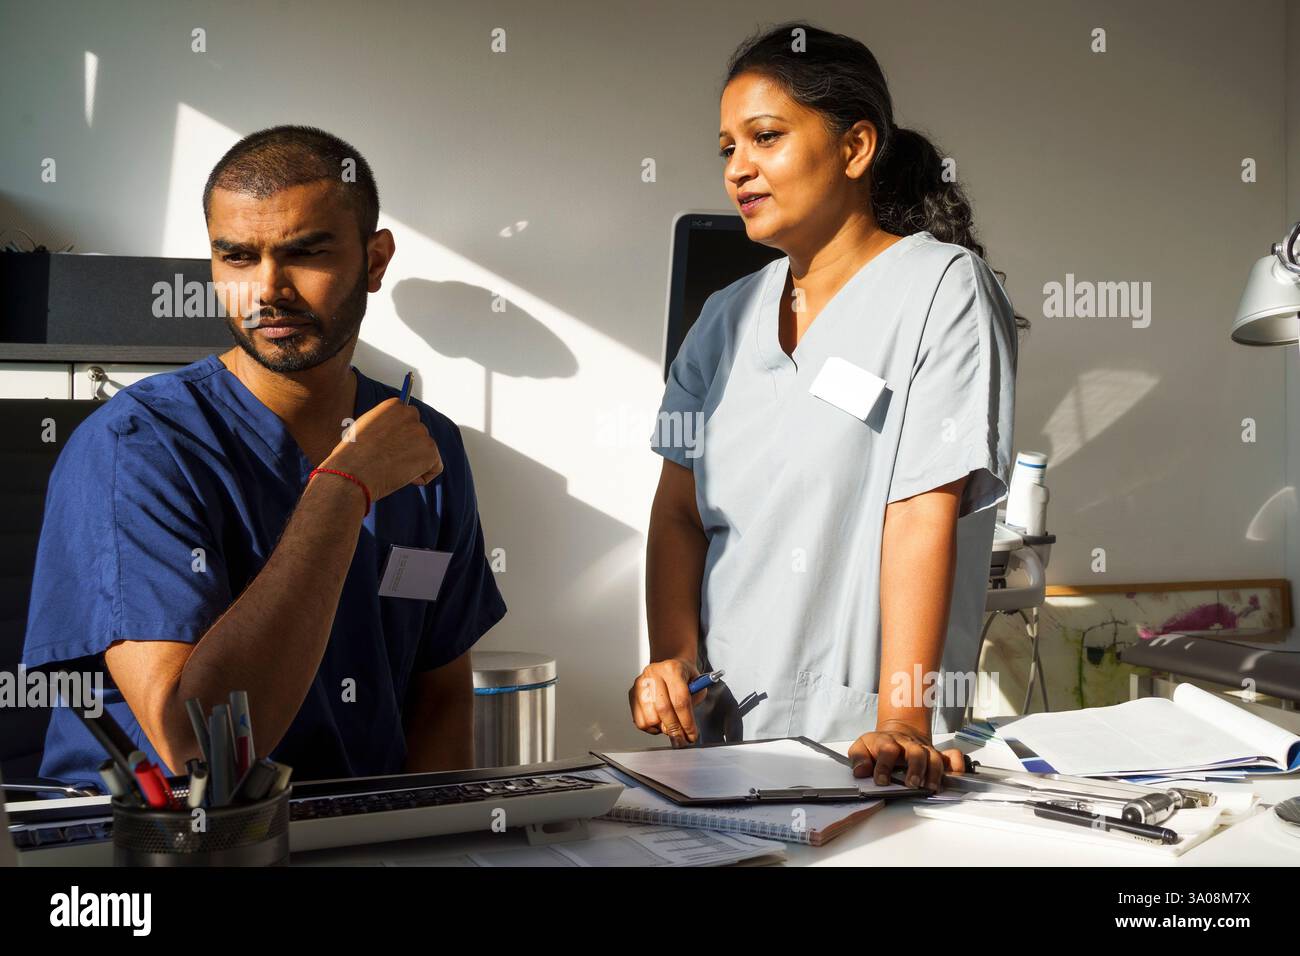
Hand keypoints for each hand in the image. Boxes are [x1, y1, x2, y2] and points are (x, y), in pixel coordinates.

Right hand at [321, 398, 442, 500]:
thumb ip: (385, 424)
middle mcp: (410, 414)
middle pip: (419, 434)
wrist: (352, 473)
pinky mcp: (431, 451)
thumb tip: (397, 430)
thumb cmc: (351, 456)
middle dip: (410, 448)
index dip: (400, 437)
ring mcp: (422, 432)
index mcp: (394, 405)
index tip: (387, 448)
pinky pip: (435, 467)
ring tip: (391, 470)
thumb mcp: (364, 429)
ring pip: (426, 451)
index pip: (408, 418)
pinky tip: (405, 479)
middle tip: (389, 462)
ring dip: (414, 463)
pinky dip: (423, 476)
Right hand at [628, 658, 706, 746]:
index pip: (680, 700)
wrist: (669, 664)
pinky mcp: (632, 693)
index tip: (692, 735)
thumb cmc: (685, 677)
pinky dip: (651, 727)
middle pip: (663, 709)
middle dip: (674, 728)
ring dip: (662, 728)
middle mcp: (654, 674)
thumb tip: (683, 728)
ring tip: (670, 724)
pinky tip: (659, 722)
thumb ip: (692, 705)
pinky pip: (640, 720)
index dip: (687, 722)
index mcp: (672, 669)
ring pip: (650, 718)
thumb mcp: (698, 686)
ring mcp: (640, 683)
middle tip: (681, 738)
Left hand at [847, 719, 966, 790]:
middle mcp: (908, 746)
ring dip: (934, 772)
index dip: (884, 766)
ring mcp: (924, 750)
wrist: (898, 733)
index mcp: (887, 743)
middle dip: (915, 768)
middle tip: (912, 783)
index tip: (882, 781)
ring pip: (934, 757)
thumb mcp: (862, 748)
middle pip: (916, 752)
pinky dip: (957, 766)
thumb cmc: (879, 745)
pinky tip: (955, 776)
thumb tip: (860, 771)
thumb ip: (858, 758)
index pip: (887, 750)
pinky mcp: (937, 756)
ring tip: (929, 787)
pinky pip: (952, 757)